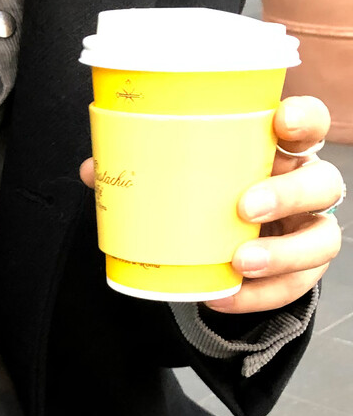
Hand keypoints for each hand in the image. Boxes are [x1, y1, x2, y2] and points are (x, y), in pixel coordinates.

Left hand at [79, 95, 344, 314]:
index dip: (306, 119)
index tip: (281, 121)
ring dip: (282, 254)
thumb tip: (93, 170)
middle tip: (245, 207)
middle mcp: (305, 187)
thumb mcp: (184, 178)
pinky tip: (223, 296)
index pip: (311, 124)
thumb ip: (142, 169)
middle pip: (323, 184)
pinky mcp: (300, 271)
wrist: (223, 247)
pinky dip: (258, 297)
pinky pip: (293, 287)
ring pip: (321, 240)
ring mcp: (307, 230)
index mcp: (280, 151)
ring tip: (239, 261)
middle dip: (288, 195)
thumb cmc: (209, 195)